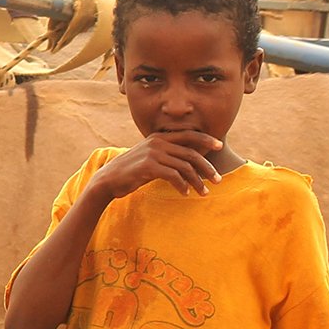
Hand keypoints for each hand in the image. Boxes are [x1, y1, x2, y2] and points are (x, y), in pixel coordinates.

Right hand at [90, 131, 224, 198]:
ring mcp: (152, 153)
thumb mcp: (150, 158)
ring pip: (185, 167)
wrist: (109, 179)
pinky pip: (173, 176)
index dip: (206, 139)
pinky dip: (182, 186)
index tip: (220, 146)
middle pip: (191, 153)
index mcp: (159, 137)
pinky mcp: (148, 166)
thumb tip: (190, 162)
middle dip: (207, 167)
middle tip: (218, 179)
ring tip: (204, 192)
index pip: (188, 135)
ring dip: (198, 181)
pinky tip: (185, 193)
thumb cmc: (132, 171)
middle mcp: (157, 142)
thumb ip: (167, 155)